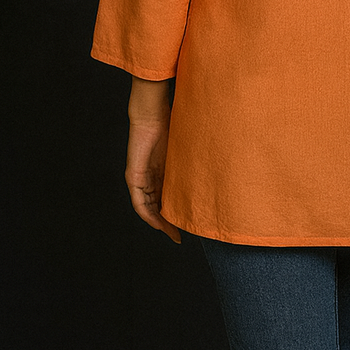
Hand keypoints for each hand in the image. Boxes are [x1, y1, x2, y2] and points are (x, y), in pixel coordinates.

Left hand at [125, 115, 181, 242]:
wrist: (152, 114)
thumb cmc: (171, 126)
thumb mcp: (186, 151)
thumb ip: (193, 163)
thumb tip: (216, 169)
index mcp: (162, 173)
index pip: (166, 198)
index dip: (175, 213)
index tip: (188, 223)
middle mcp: (149, 178)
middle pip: (156, 207)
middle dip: (168, 224)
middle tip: (180, 235)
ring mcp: (140, 179)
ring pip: (147, 209)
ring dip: (159, 223)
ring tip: (172, 233)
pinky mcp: (134, 177)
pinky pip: (139, 203)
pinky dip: (148, 215)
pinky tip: (158, 223)